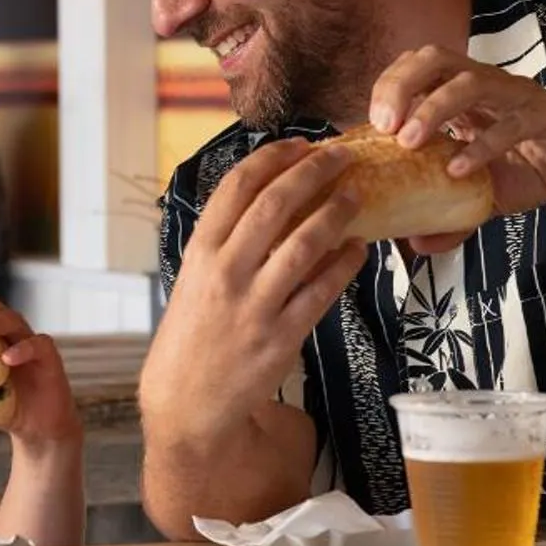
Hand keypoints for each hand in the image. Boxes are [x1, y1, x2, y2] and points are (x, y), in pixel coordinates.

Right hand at [143, 139, 369, 433]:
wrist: (186, 402)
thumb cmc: (192, 335)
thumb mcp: (192, 279)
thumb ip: (224, 243)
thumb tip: (267, 200)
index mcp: (200, 252)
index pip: (236, 187)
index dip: (271, 158)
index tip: (299, 144)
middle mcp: (225, 272)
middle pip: (275, 205)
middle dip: (313, 172)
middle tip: (341, 155)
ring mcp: (255, 305)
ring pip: (305, 244)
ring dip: (336, 212)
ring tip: (357, 194)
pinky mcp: (282, 336)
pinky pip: (322, 290)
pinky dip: (345, 263)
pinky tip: (358, 247)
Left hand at [367, 45, 545, 253]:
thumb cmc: (531, 171)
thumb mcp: (481, 196)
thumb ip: (448, 216)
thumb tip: (414, 243)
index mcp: (464, 94)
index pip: (416, 66)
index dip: (388, 85)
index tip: (370, 124)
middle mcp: (487, 85)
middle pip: (435, 58)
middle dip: (401, 85)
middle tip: (383, 125)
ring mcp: (517, 96)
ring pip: (469, 82)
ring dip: (433, 108)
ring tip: (409, 142)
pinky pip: (510, 122)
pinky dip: (481, 145)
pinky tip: (459, 170)